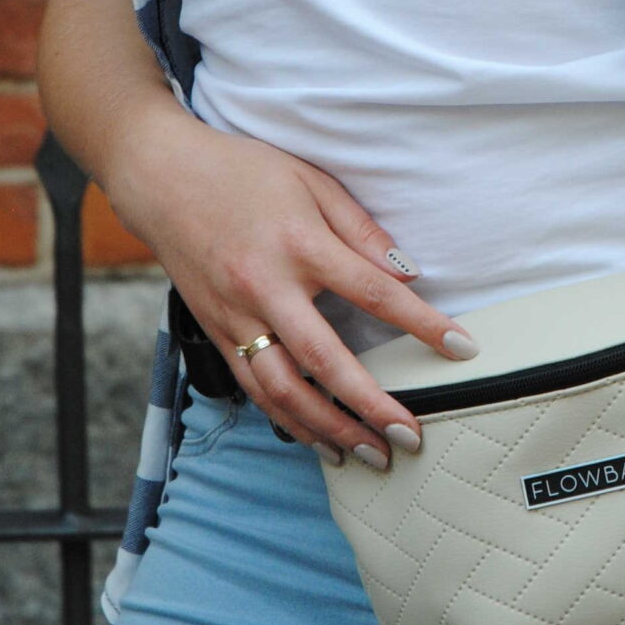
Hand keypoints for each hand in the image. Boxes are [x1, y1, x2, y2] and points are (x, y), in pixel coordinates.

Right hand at [108, 103, 474, 468]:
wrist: (162, 176)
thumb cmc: (243, 170)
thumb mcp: (311, 181)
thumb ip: (360, 229)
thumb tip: (406, 272)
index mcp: (300, 243)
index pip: (374, 291)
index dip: (422, 323)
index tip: (462, 349)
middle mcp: (265, 286)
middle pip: (325, 360)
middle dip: (370, 405)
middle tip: (410, 435)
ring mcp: (235, 315)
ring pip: (282, 390)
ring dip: (328, 429)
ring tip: (368, 454)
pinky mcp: (215, 331)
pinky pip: (253, 388)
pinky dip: (286, 420)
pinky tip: (317, 439)